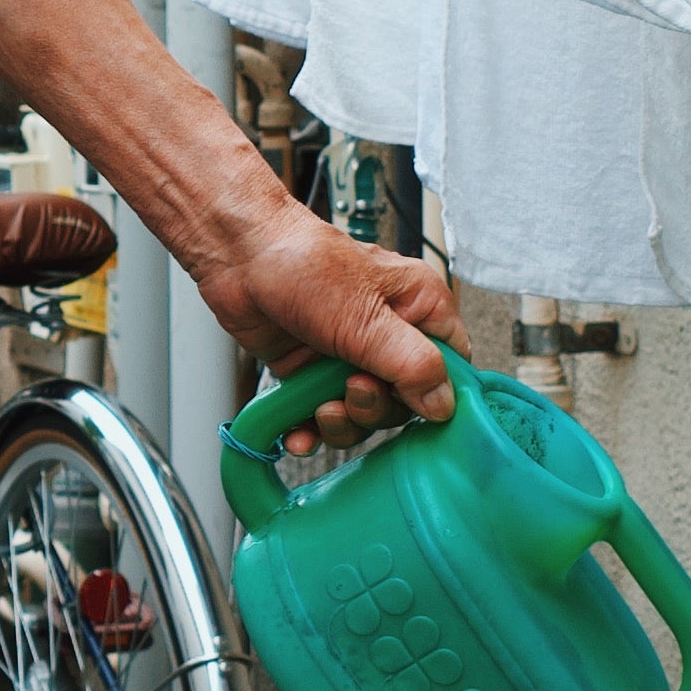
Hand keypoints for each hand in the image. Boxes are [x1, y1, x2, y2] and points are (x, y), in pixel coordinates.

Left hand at [203, 199, 456, 427]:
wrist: (238, 257)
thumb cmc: (302, 262)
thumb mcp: (365, 317)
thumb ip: (411, 363)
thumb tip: (444, 403)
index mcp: (419, 308)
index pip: (452, 365)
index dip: (438, 394)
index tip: (413, 408)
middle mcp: (388, 334)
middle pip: (405, 401)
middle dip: (376, 408)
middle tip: (351, 390)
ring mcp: (350, 356)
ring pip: (364, 414)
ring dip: (343, 424)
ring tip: (322, 408)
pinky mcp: (314, 373)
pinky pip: (324, 416)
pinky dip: (311, 430)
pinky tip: (298, 433)